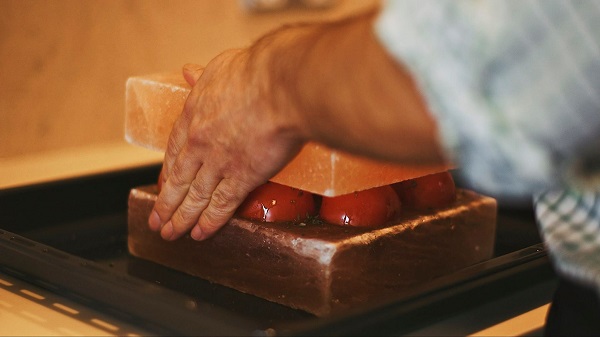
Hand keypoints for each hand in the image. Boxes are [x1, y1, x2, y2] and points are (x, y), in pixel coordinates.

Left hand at [148, 50, 304, 240]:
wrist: (280, 86)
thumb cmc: (256, 73)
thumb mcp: (221, 66)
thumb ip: (204, 76)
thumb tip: (190, 71)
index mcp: (193, 116)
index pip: (173, 150)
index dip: (167, 172)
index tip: (163, 186)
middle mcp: (200, 143)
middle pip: (178, 180)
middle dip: (166, 204)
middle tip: (157, 222)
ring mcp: (219, 162)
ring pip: (195, 197)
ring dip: (182, 219)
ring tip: (172, 235)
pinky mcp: (243, 176)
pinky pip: (222, 204)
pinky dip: (210, 221)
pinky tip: (201, 234)